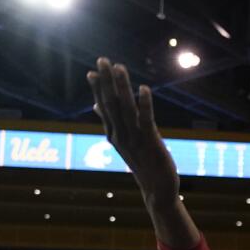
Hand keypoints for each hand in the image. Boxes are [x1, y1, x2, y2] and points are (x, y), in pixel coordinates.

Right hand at [86, 58, 179, 206]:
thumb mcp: (123, 142)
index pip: (104, 107)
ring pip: (125, 109)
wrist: (157, 190)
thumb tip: (96, 105)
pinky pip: (146, 120)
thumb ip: (111, 122)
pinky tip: (143, 88)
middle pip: (111, 104)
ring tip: (119, 68)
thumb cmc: (142, 163)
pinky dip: (144, 104)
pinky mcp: (150, 142)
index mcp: (113, 134)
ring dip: (122, 87)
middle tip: (102, 60)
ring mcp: (134, 139)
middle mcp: (120, 135)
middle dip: (106, 81)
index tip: (93, 71)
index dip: (98, 89)